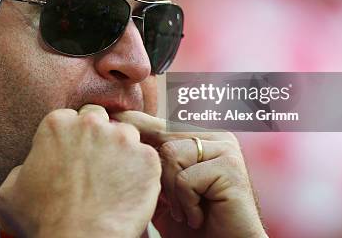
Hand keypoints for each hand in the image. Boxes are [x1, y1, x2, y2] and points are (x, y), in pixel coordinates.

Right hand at [0, 105, 161, 237]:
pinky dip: (141, 173)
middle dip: (98, 137)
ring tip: (114, 180)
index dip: (74, 138)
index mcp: (58, 124)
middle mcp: (91, 123)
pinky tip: (128, 192)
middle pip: (101, 120)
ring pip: (127, 136)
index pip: (72, 118)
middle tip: (95, 165)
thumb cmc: (42, 222)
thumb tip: (29, 168)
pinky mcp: (147, 158)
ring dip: (122, 152)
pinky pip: (147, 159)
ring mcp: (123, 139)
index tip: (75, 155)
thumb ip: (23, 167)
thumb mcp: (11, 191)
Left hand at [111, 111, 266, 237]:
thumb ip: (147, 165)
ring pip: (171, 154)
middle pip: (163, 136)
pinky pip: (186, 179)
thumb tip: (114, 141)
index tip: (111, 114)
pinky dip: (186, 204)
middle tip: (168, 204)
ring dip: (172, 193)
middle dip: (155, 173)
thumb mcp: (162, 191)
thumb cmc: (191, 226)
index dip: (135, 122)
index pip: (161, 123)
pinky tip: (197, 217)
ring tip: (185, 212)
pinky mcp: (230, 167)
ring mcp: (226, 149)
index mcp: (200, 136)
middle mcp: (215, 136)